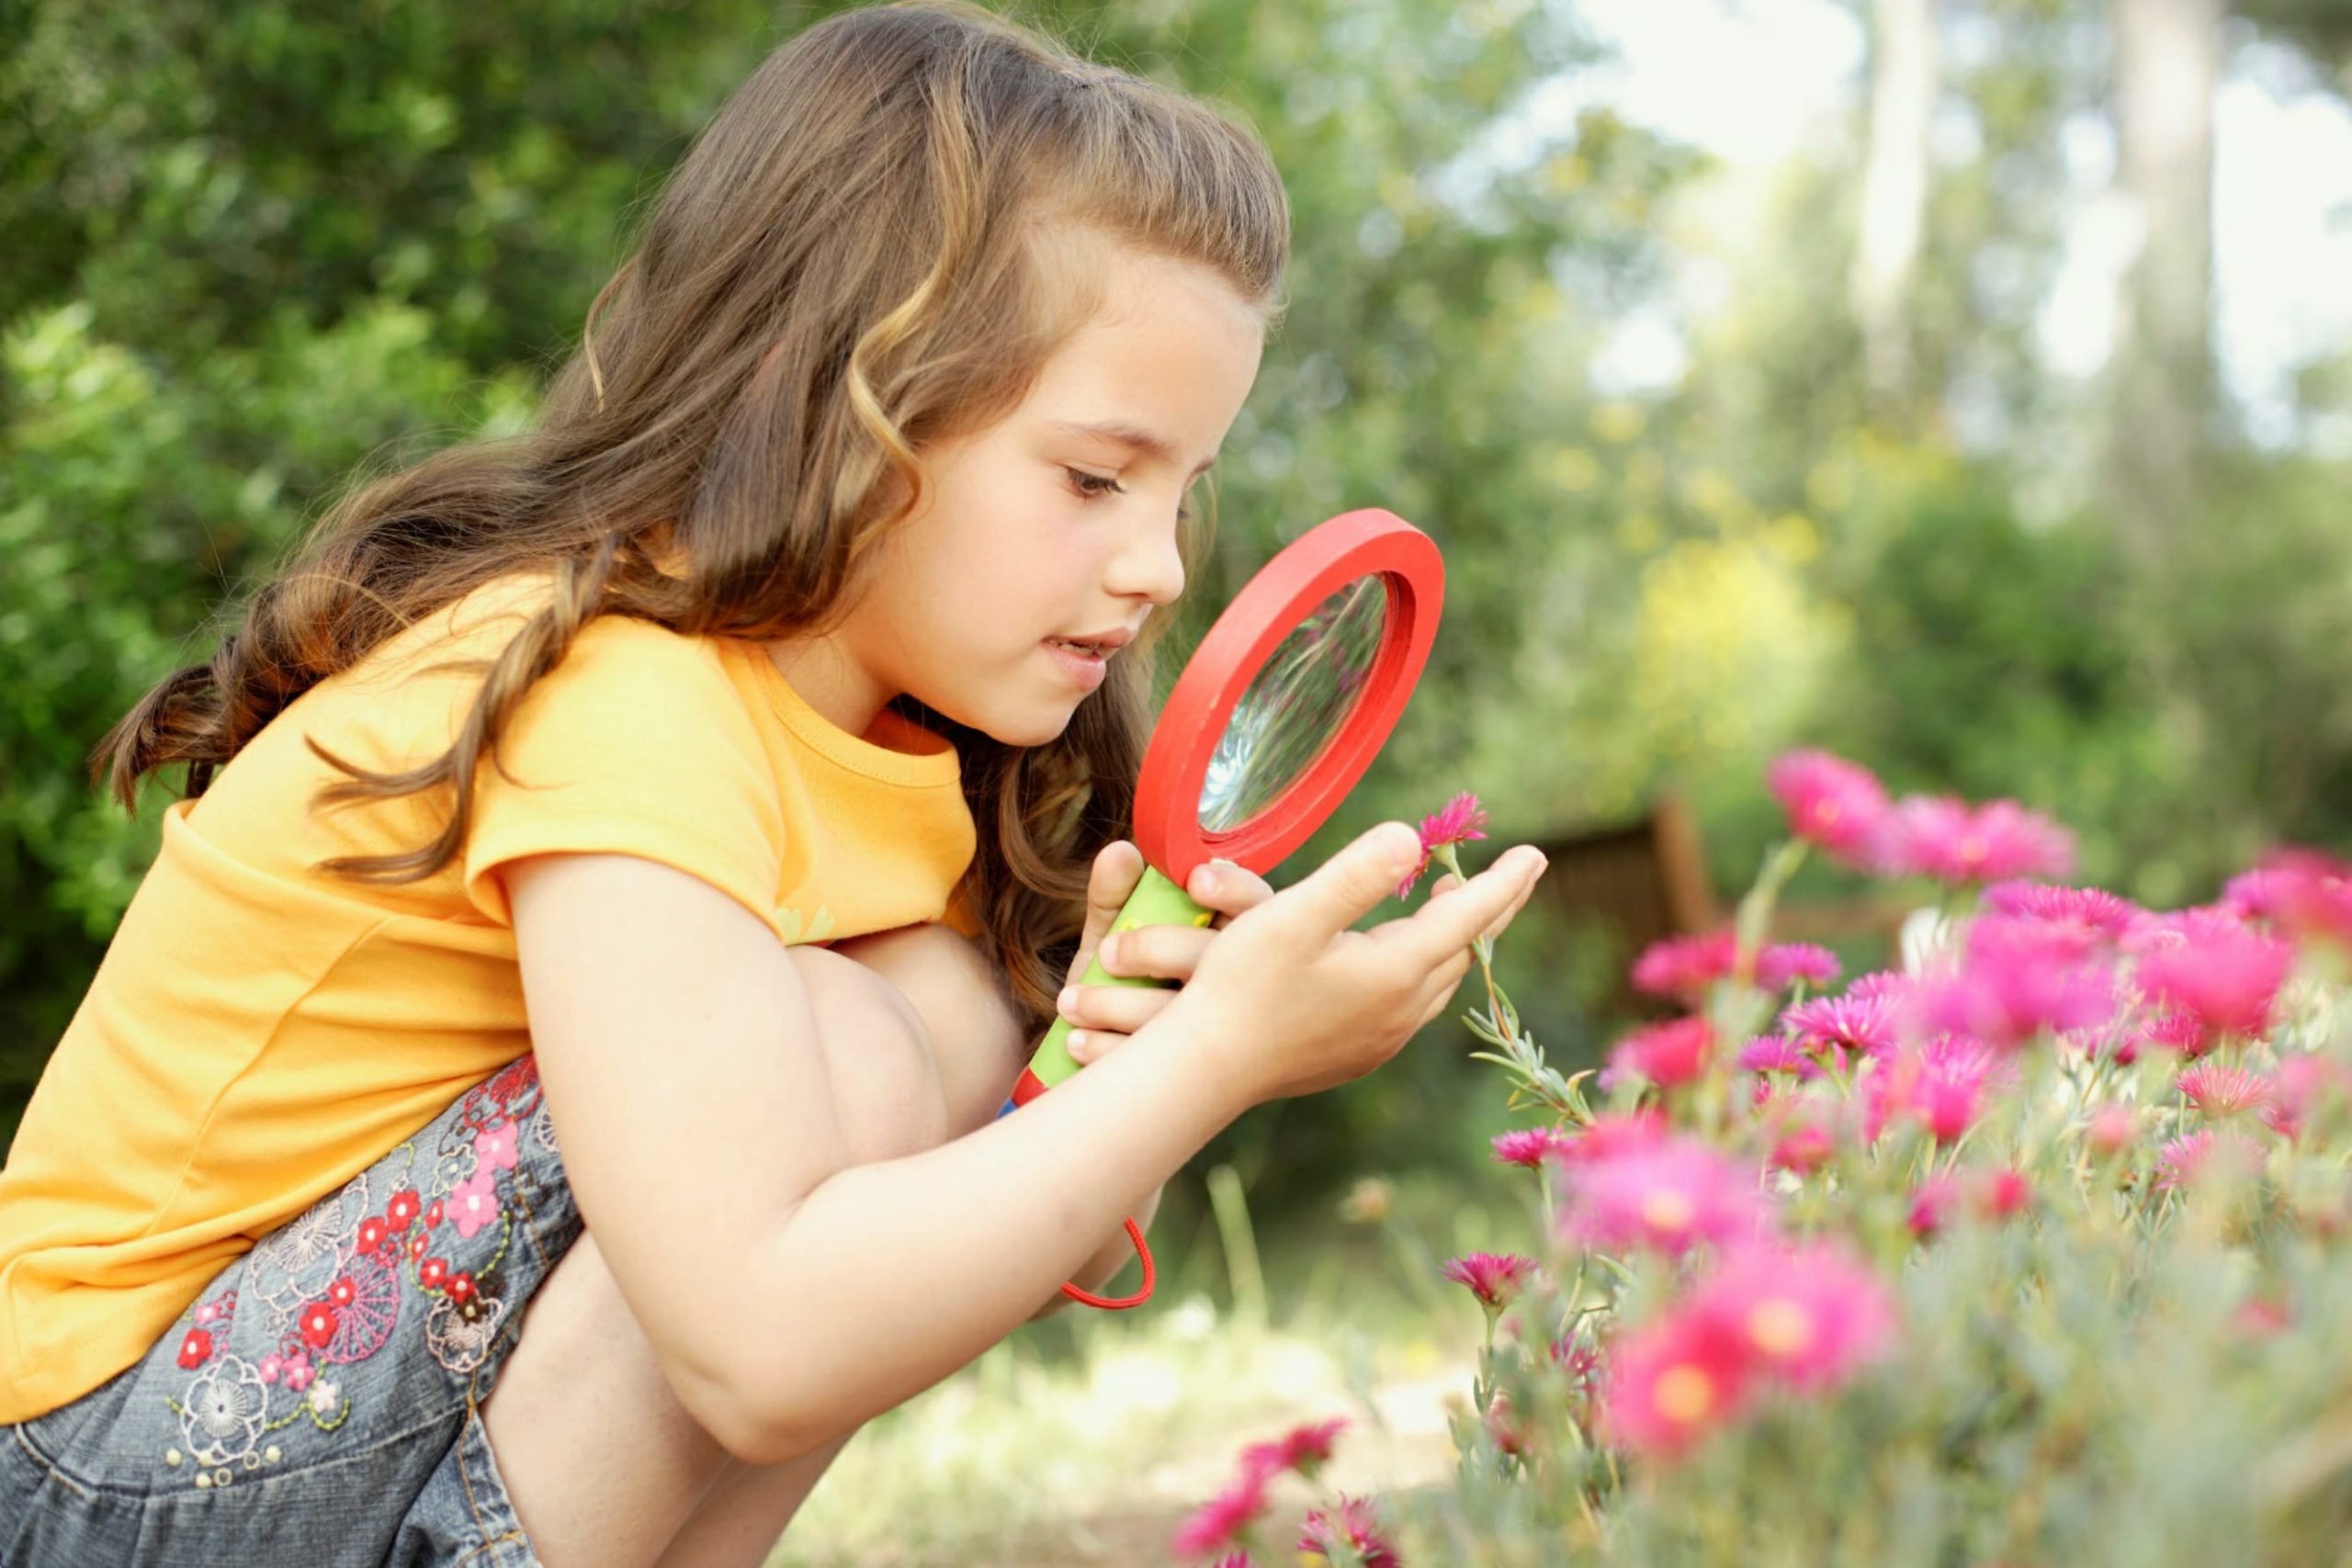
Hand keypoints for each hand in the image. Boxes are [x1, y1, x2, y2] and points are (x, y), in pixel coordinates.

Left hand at [1054, 840, 1274, 1067]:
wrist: (1103, 1066)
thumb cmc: (1123, 984)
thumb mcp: (1114, 936)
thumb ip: (1114, 894)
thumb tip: (1120, 852)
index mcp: (1236, 936)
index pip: (1256, 904)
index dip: (1234, 890)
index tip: (1196, 883)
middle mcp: (1247, 984)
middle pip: (1225, 960)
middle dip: (1161, 951)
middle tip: (1107, 955)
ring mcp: (1234, 1039)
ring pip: (1195, 1019)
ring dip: (1123, 1007)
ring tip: (1072, 1004)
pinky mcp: (1210, 1085)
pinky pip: (1169, 1070)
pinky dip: (1114, 1051)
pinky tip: (1078, 1043)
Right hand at [1156, 822, 1546, 1108]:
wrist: (1206, 1071)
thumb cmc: (1241, 987)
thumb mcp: (1293, 916)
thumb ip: (1355, 875)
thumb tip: (1411, 838)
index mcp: (1397, 971)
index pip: (1468, 916)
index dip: (1504, 882)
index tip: (1537, 853)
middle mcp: (1402, 1011)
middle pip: (1463, 949)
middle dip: (1487, 909)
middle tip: (1510, 875)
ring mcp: (1381, 1040)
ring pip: (1439, 981)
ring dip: (1453, 940)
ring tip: (1453, 907)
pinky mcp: (1358, 1056)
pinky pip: (1412, 1005)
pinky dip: (1424, 970)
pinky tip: (1402, 963)